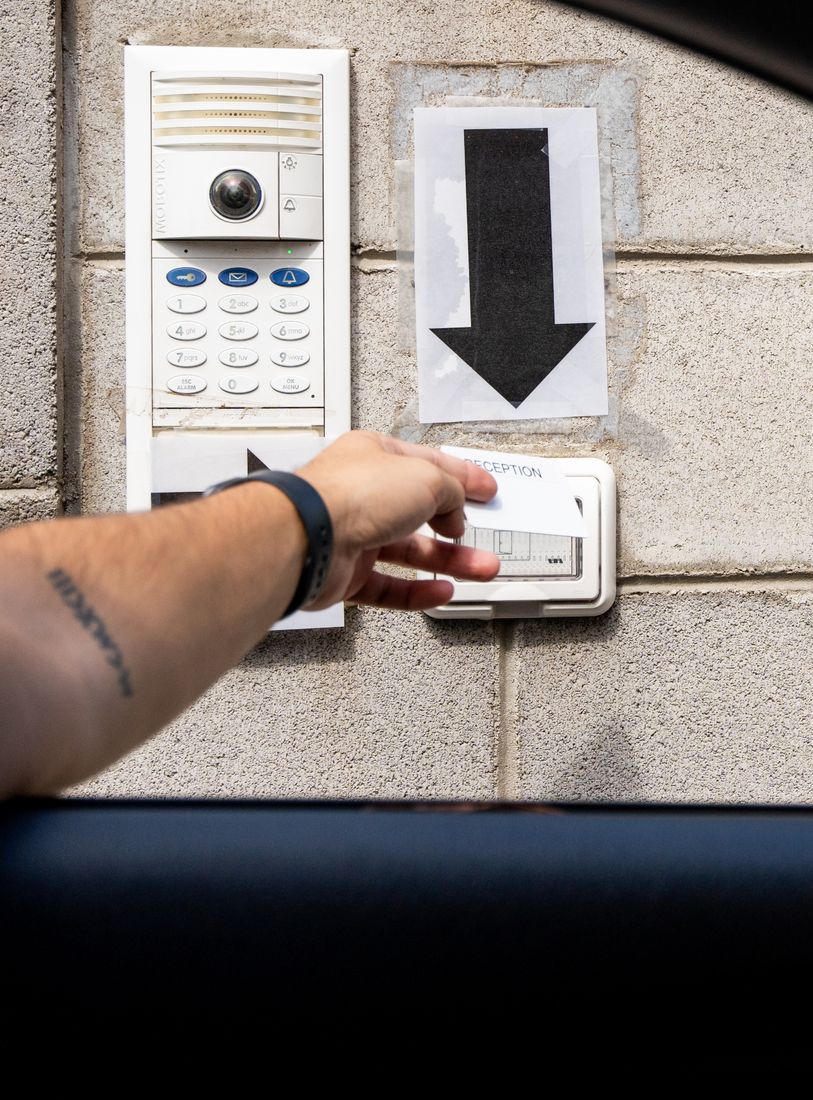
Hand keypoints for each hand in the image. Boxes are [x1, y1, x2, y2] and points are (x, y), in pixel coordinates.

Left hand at [298, 432, 499, 609]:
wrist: (309, 539)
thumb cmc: (349, 494)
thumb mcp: (424, 477)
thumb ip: (450, 490)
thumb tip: (456, 509)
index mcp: (374, 457)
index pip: (427, 464)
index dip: (461, 477)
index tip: (485, 491)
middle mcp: (361, 494)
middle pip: (419, 511)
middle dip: (457, 525)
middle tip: (483, 533)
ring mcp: (352, 535)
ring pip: (408, 552)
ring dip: (448, 561)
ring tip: (480, 569)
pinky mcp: (344, 575)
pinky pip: (388, 586)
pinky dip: (417, 591)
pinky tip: (441, 591)